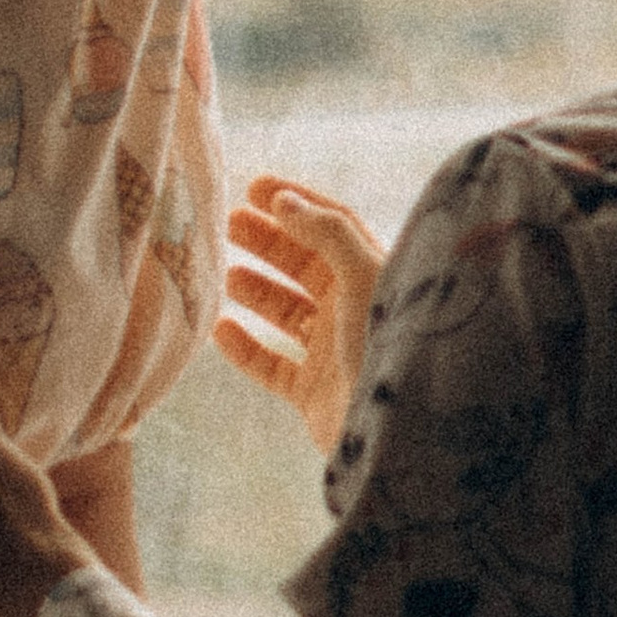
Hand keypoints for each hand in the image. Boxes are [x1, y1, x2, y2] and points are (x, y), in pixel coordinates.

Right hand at [214, 173, 385, 457]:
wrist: (396, 429)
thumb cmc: (387, 342)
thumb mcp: (363, 274)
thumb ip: (326, 232)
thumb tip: (283, 201)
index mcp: (375, 275)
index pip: (334, 226)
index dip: (297, 203)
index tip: (256, 187)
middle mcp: (355, 310)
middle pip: (306, 265)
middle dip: (268, 241)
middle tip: (227, 222)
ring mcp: (334, 353)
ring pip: (287, 313)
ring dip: (255, 290)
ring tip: (223, 272)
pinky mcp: (313, 393)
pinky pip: (272, 365)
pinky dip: (244, 348)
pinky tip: (219, 330)